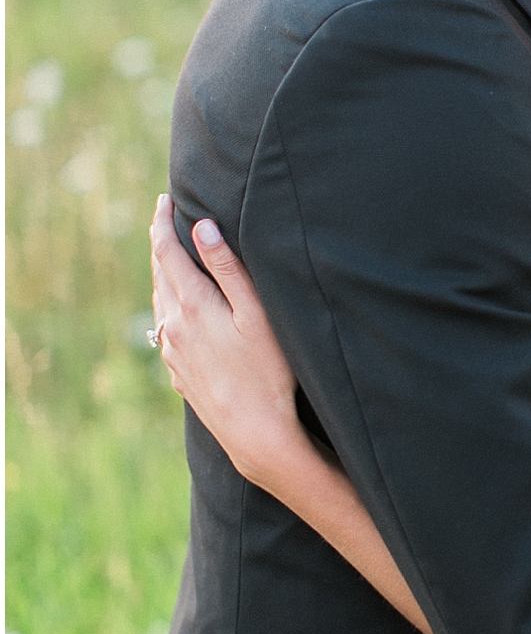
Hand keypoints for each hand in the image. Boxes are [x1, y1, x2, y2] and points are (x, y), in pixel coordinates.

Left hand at [149, 194, 304, 491]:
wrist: (255, 433)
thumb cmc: (269, 371)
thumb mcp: (257, 314)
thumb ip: (229, 269)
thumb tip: (203, 228)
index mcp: (192, 305)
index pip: (166, 252)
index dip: (163, 222)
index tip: (165, 200)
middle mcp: (173, 326)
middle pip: (159, 274)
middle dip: (161, 244)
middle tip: (165, 219)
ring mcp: (172, 352)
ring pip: (159, 302)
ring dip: (164, 276)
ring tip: (172, 259)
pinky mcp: (177, 372)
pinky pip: (166, 329)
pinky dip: (169, 306)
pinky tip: (181, 310)